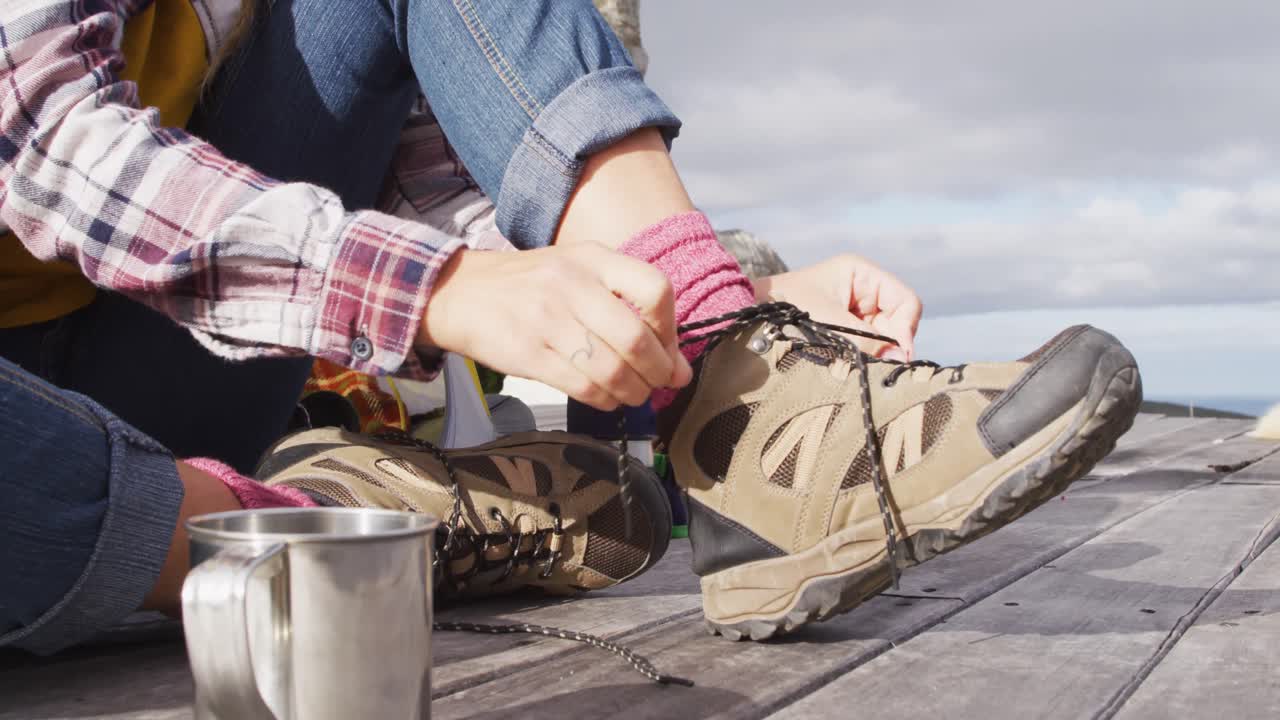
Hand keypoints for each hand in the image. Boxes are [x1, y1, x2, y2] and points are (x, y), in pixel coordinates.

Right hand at [418, 244, 692, 410]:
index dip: (671, 328)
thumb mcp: (579, 275)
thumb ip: (630, 310)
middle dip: (657, 372)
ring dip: (632, 391)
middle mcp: (572, 284)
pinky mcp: (527, 353)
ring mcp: (547, 318)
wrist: (460, 292)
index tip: (668, 349)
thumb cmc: (530, 285)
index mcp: (593, 258)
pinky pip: (582, 386)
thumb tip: (679, 368)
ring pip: (612, 369)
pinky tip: (604, 397)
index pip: (656, 289)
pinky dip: (604, 400)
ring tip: (632, 393)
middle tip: (658, 383)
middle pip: (637, 339)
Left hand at [753, 254, 922, 359]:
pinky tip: (841, 362)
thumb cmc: (783, 309)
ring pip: (882, 338)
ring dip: (871, 353)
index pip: (906, 302)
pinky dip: (858, 356)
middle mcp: (861, 289)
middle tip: (869, 364)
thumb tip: (900, 359)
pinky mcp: (841, 328)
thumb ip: (866, 340)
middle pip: (897, 322)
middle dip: (887, 345)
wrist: (745, 318)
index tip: (894, 356)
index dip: (905, 330)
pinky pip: (863, 346)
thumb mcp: (829, 322)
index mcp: (861, 273)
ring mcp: (852, 310)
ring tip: (847, 361)